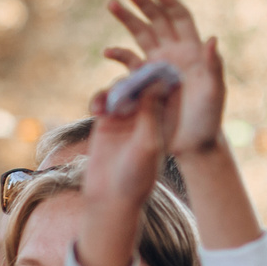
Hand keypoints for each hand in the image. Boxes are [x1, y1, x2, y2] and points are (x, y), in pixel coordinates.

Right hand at [77, 79, 174, 265]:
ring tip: (107, 103)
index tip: (155, 68)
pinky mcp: (107, 121)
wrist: (111, 197)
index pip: (171, 89)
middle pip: (145, 84)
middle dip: (135, 77)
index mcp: (167, 120)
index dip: (164, 76)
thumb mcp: (148, 143)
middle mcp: (148, 115)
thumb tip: (155, 84)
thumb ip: (150, 114)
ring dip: (114, 90)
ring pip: (123, 89)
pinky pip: (104, 99)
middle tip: (128, 78)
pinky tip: (95, 108)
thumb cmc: (137, 175)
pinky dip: (100, 99)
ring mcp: (127, 117)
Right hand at [105, 0, 226, 157]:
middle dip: (143, 4)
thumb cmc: (210, 118)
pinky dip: (119, 55)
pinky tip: (108, 52)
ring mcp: (158, 66)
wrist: (193, 144)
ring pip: (141, 36)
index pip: (181, 19)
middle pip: (157, 21)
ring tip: (112, 4)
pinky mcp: (144, 82)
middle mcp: (174, 54)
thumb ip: (214, 66)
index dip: (169, 3)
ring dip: (127, 19)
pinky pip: (129, 64)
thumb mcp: (214, 92)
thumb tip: (212, 39)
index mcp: (193, 51)